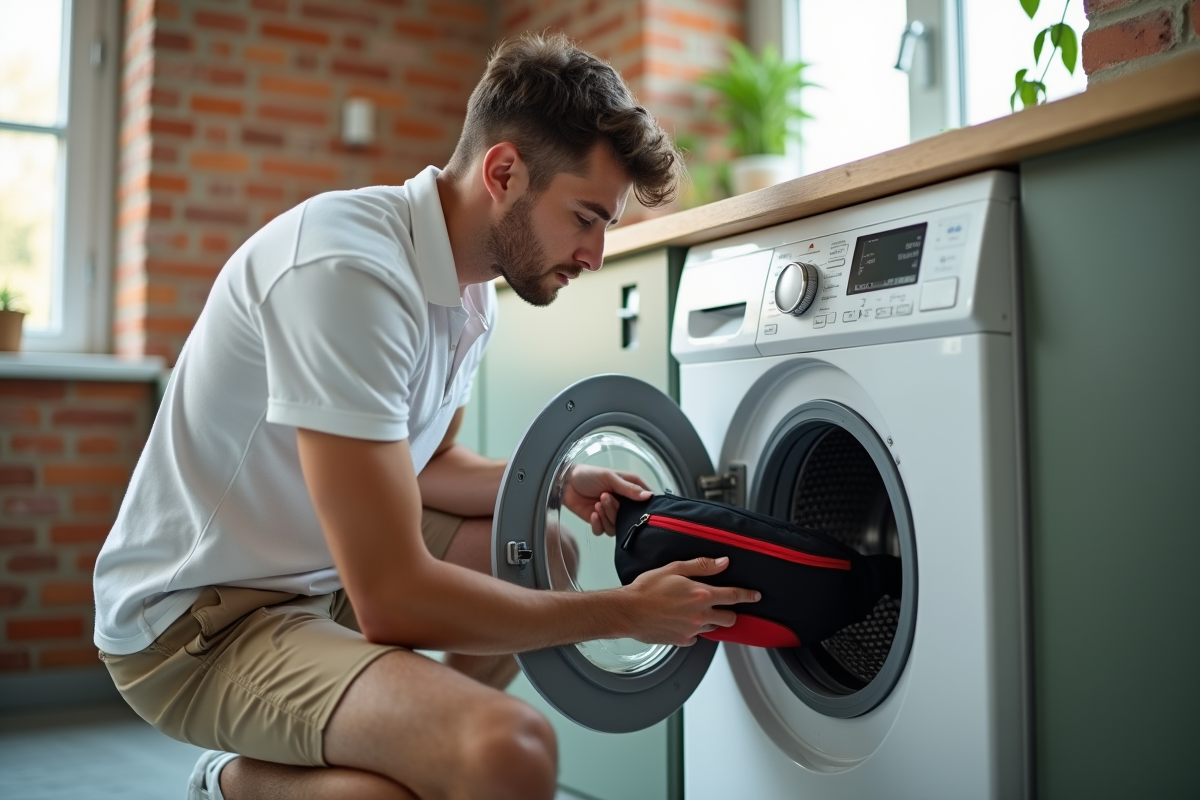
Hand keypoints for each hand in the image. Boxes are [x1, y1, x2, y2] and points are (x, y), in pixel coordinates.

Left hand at [561, 465, 651, 535]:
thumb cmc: (589, 475)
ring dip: (607, 517)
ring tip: (598, 504)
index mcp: (630, 489)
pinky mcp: (598, 522)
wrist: (565, 483)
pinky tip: (593, 514)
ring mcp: (611, 514)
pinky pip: (602, 531)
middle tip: (606, 498)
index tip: (639, 507)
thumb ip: (629, 488)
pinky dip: (598, 524)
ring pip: (616, 527)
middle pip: (630, 519)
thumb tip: (649, 496)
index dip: (646, 507)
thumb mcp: (610, 477)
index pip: (647, 501)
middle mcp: (623, 504)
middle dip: (617, 511)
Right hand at [621, 557, 759, 645]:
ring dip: (710, 620)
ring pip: (712, 628)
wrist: (628, 611)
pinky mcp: (681, 641)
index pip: (733, 596)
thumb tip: (723, 563)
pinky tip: (681, 621)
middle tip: (723, 607)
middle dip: (731, 613)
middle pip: (729, 619)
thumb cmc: (647, 589)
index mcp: (701, 595)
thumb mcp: (675, 569)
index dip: (748, 596)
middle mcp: (700, 615)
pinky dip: (693, 630)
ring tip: (695, 612)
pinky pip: (695, 637)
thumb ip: (702, 566)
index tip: (756, 596)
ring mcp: (692, 631)